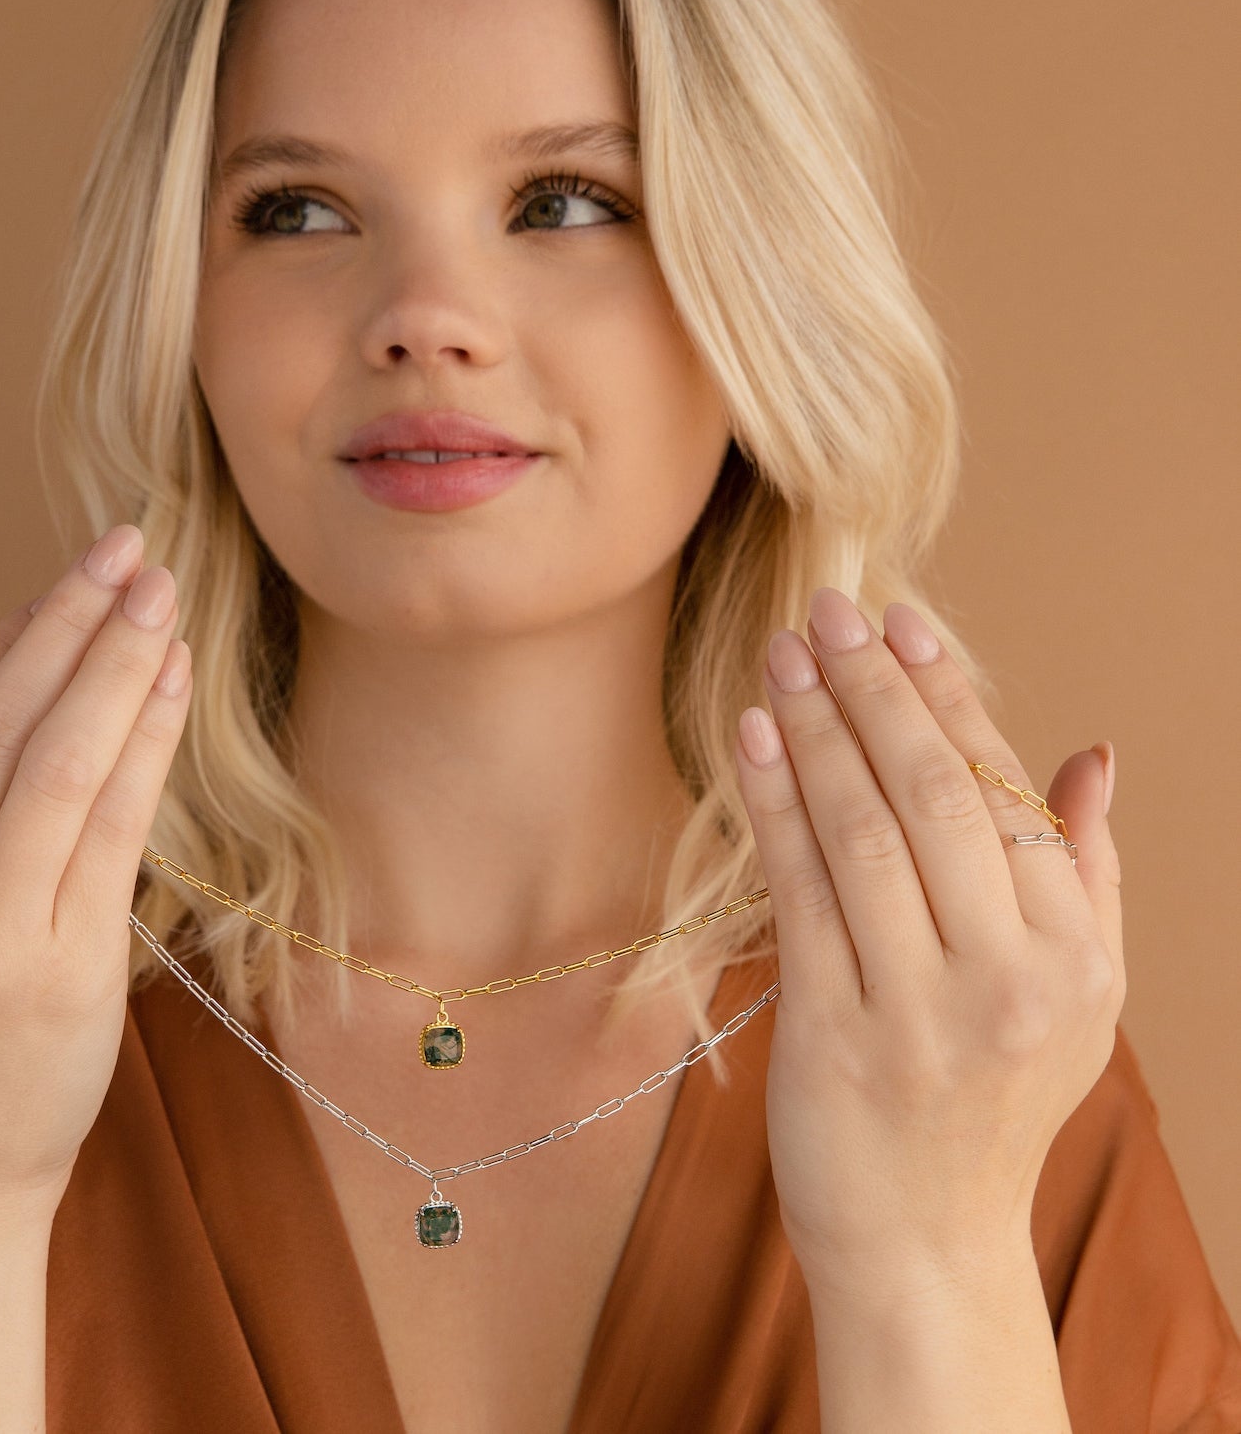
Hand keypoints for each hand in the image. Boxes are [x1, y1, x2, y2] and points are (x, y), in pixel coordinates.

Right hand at [0, 525, 191, 1225]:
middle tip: (124, 548)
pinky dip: (146, 744)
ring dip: (116, 664)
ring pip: (56, 762)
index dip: (0, 641)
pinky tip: (173, 683)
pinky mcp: (65, 971)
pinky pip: (112, 828)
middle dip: (66, 622)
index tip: (61, 583)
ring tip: (159, 595)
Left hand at [733, 587, 1123, 1303]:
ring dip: (819, 732)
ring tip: (783, 656)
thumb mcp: (1079, 995)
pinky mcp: (832, 1033)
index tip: (903, 624)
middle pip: (933, 797)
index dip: (948, 697)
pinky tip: (756, 739)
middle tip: (830, 611)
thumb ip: (1086, 870)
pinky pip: (801, 894)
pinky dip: (776, 807)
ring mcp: (917, 1009)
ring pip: (863, 834)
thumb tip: (1092, 754)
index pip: (1005, 792)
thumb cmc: (996, 1096)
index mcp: (1072, 955)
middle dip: (876, 692)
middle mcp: (1005, 977)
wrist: (927, 1237)